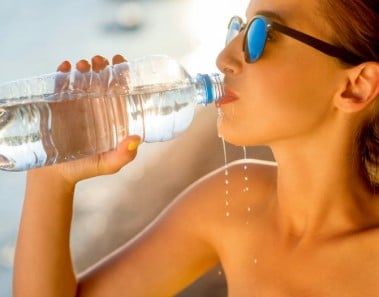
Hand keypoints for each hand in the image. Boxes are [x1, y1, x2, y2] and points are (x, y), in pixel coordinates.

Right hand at [31, 54, 139, 183]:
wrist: (54, 175)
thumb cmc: (85, 169)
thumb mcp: (108, 165)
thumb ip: (124, 156)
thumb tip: (137, 139)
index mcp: (111, 116)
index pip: (120, 89)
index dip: (121, 72)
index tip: (120, 61)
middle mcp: (95, 106)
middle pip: (101, 78)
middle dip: (102, 65)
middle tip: (99, 61)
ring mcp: (75, 104)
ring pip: (81, 78)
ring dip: (84, 66)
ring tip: (84, 65)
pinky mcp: (56, 105)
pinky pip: (59, 84)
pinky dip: (61, 72)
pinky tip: (65, 67)